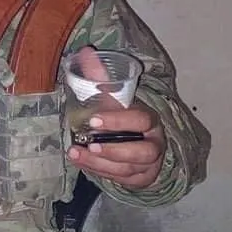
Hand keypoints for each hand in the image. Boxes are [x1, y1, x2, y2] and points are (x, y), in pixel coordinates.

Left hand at [66, 47, 165, 188]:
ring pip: (130, 169)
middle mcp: (155, 143)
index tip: (93, 120)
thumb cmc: (121, 117)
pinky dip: (100, 172)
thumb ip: (99, 76)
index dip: (119, 120)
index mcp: (150, 120)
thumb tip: (85, 51)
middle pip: (144, 151)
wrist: (136, 142)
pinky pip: (122, 180)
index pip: (141, 120)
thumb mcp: (112, 97)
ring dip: (101, 164)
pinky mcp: (140, 180)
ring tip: (77, 154)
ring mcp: (150, 165)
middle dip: (115, 150)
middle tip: (90, 144)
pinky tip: (82, 163)